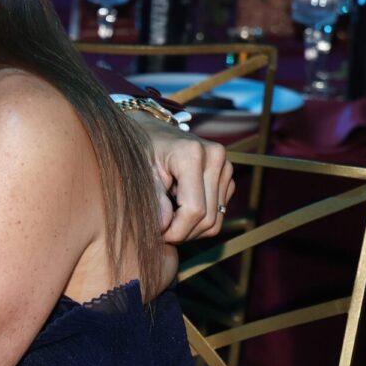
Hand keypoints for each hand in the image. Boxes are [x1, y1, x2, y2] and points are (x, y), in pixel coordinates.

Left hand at [126, 113, 234, 241]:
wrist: (152, 130)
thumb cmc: (140, 149)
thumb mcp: (139, 171)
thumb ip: (152, 198)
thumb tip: (163, 226)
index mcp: (192, 154)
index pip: (193, 210)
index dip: (176, 230)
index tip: (156, 234)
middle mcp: (215, 158)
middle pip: (208, 218)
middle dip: (183, 233)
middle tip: (159, 233)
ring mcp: (225, 166)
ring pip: (216, 219)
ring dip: (191, 230)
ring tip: (167, 223)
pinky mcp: (227, 176)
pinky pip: (219, 212)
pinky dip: (199, 220)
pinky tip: (178, 213)